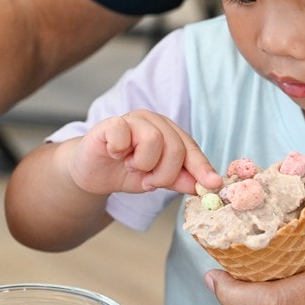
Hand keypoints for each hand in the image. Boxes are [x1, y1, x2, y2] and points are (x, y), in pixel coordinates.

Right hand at [71, 109, 220, 194]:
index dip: (202, 167)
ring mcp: (132, 119)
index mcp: (169, 132)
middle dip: (164, 174)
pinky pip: (124, 135)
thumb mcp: (156, 179)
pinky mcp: (110, 123)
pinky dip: (120, 151)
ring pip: (154, 140)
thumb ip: (179, 179)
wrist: (91, 173)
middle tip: (148, 180)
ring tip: (131, 166)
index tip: (212, 185)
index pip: (191, 148)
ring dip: (142, 164)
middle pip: (176, 147)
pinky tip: (114, 154)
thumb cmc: (125, 171)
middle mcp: (154, 121)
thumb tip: (205, 186)